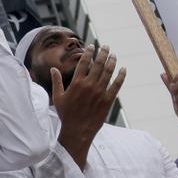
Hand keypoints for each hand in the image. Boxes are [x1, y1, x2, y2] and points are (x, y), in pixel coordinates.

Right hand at [53, 45, 125, 168]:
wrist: (77, 131)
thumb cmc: (66, 115)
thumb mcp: (58, 97)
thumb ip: (56, 81)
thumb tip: (53, 69)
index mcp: (77, 83)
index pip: (84, 62)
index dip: (89, 52)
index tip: (92, 46)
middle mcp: (89, 85)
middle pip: (98, 64)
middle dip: (103, 53)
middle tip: (106, 47)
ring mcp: (100, 92)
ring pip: (108, 72)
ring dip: (112, 61)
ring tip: (114, 55)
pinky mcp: (108, 100)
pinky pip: (116, 85)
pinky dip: (121, 76)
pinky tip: (123, 70)